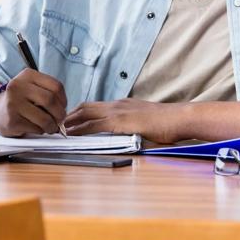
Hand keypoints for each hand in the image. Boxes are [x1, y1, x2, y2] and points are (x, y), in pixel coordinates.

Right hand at [0, 69, 66, 136]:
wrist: (0, 113)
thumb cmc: (23, 102)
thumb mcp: (34, 89)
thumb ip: (49, 94)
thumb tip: (63, 113)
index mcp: (27, 75)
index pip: (56, 86)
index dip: (64, 100)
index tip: (62, 107)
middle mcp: (18, 86)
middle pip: (51, 100)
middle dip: (60, 114)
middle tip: (60, 120)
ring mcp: (13, 103)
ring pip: (45, 118)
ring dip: (52, 126)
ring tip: (50, 127)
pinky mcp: (12, 120)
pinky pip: (36, 128)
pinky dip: (41, 131)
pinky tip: (37, 128)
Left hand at [63, 98, 187, 143]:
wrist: (179, 118)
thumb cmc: (168, 123)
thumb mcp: (146, 120)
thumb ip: (134, 124)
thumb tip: (128, 132)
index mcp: (124, 104)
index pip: (97, 105)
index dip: (81, 112)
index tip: (71, 119)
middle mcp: (118, 104)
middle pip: (87, 106)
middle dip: (71, 114)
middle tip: (60, 123)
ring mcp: (119, 111)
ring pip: (87, 113)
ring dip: (72, 121)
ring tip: (60, 128)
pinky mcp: (120, 121)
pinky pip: (94, 124)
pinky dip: (81, 129)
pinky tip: (73, 134)